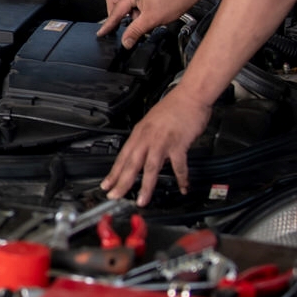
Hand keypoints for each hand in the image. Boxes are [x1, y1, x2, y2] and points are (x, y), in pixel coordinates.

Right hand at [98, 0, 197, 48]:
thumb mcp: (153, 19)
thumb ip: (136, 31)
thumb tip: (126, 41)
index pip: (115, 11)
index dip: (108, 24)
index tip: (101, 32)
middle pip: (113, 0)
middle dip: (116, 14)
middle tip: (122, 25)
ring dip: (127, 9)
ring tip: (139, 18)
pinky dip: (134, 5)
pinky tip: (144, 11)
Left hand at [99, 90, 211, 204]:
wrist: (190, 96)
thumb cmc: (173, 107)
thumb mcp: (151, 122)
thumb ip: (146, 139)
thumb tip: (143, 154)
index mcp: (139, 133)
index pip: (122, 156)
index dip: (113, 172)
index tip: (106, 185)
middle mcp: (147, 138)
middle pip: (131, 164)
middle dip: (121, 182)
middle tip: (114, 195)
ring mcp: (162, 142)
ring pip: (150, 168)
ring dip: (146, 186)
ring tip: (142, 200)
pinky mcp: (179, 144)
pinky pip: (179, 165)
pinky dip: (181, 178)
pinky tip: (183, 187)